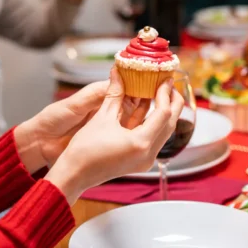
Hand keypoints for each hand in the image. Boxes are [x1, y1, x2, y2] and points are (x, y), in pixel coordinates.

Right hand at [45, 70, 183, 203]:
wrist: (74, 174)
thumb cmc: (84, 149)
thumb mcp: (102, 117)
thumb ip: (115, 94)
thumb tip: (118, 73)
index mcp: (140, 143)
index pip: (163, 113)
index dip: (165, 94)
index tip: (165, 79)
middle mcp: (147, 154)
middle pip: (169, 124)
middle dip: (172, 103)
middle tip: (169, 85)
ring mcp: (145, 160)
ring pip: (164, 132)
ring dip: (165, 113)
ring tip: (161, 94)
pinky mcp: (140, 161)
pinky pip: (155, 139)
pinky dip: (155, 123)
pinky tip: (149, 109)